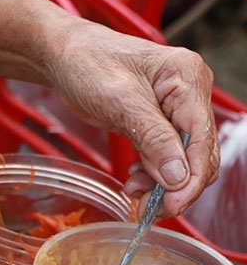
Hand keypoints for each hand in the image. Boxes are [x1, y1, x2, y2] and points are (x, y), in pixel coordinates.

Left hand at [42, 19, 218, 216]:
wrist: (61, 54)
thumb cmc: (85, 62)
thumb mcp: (118, 100)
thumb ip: (152, 138)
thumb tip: (178, 177)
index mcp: (187, 78)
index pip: (202, 138)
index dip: (190, 178)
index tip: (170, 206)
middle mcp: (188, 92)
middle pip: (198, 153)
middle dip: (175, 186)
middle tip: (147, 210)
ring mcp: (175, 108)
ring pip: (182, 159)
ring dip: (162, 183)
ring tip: (133, 194)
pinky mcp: (157, 121)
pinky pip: (165, 155)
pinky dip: (152, 173)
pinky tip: (134, 181)